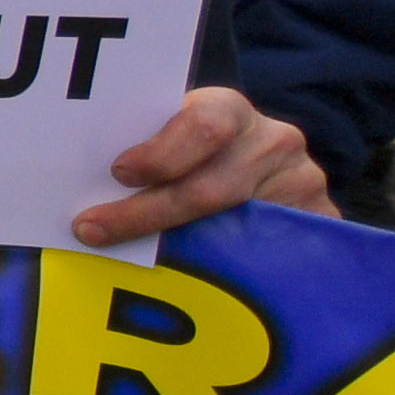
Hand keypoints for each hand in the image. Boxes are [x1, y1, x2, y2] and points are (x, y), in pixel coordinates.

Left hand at [80, 86, 333, 243]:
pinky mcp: (319, 224)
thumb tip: (75, 188)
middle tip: (91, 229)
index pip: (203, 122)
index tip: (120, 173)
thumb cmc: (191, 160)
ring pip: (233, 224)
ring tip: (125, 262)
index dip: (162, 152)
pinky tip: (186, 285)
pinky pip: (269, 253)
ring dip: (173, 246)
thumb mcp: (173, 146)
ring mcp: (301, 183)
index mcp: (228, 110)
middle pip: (211, 186)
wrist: (267, 181)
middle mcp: (272, 141)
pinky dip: (222, 268)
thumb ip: (143, 158)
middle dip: (145, 213)